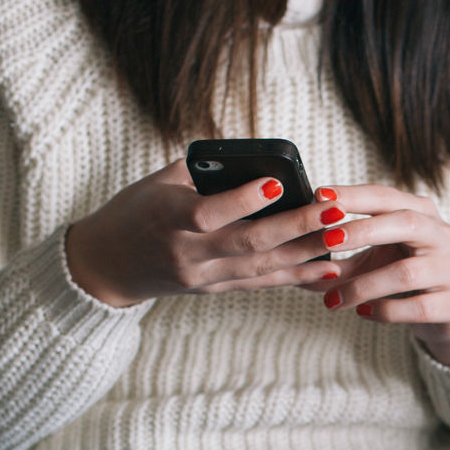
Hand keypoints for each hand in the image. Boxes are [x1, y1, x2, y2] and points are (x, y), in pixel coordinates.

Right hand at [65, 161, 335, 307]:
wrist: (108, 266)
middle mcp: (186, 253)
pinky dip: (296, 277)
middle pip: (247, 242)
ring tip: (341, 237)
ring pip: (261, 267)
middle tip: (333, 211)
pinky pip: (262, 284)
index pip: (207, 213)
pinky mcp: (215, 290)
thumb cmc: (134, 211)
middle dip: (295, 226)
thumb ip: (202, 172)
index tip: (276, 183)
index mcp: (165, 218)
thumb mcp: (156, 183)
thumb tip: (253, 159)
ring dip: (306, 253)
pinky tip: (328, 270)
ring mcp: (202, 277)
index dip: (242, 200)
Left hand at [298, 184, 449, 367]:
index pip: (387, 196)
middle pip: (406, 223)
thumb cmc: (405, 275)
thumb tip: (289, 260)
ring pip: (407, 272)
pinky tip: (363, 313)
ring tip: (333, 300)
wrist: (449, 310)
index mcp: (422, 213)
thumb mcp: (374, 259)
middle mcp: (442, 235)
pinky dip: (385, 311)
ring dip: (364, 285)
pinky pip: (417, 307)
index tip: (320, 194)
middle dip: (363, 230)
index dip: (354, 195)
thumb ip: (339, 257)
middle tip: (327, 240)